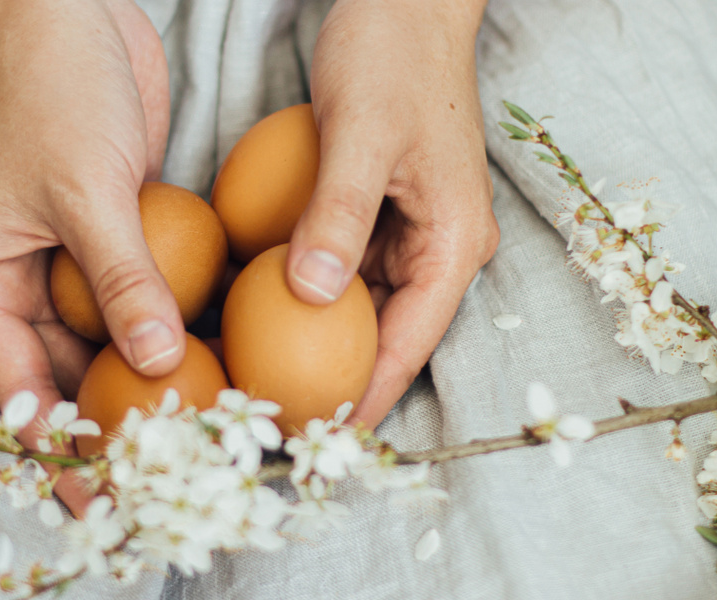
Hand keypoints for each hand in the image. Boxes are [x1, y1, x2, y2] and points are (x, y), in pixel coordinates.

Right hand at [0, 0, 176, 513]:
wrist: (72, 10)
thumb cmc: (54, 88)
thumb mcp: (83, 186)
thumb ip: (121, 277)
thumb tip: (161, 362)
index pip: (17, 388)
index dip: (58, 450)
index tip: (100, 500)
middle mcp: (19, 282)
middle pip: (65, 379)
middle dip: (113, 426)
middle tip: (168, 477)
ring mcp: (67, 262)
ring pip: (107, 347)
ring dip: (150, 385)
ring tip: (199, 437)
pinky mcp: (113, 240)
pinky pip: (139, 302)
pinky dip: (170, 332)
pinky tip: (216, 365)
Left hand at [286, 0, 497, 427]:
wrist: (403, 5)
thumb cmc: (391, 58)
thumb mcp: (362, 135)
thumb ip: (337, 215)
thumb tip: (308, 297)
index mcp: (453, 245)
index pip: (407, 345)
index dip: (362, 399)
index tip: (316, 439)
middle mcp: (440, 251)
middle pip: (387, 339)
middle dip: (335, 383)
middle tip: (275, 422)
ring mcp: (412, 235)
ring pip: (364, 311)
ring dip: (318, 346)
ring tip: (263, 385)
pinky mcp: (382, 216)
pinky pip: (346, 273)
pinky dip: (310, 298)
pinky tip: (263, 316)